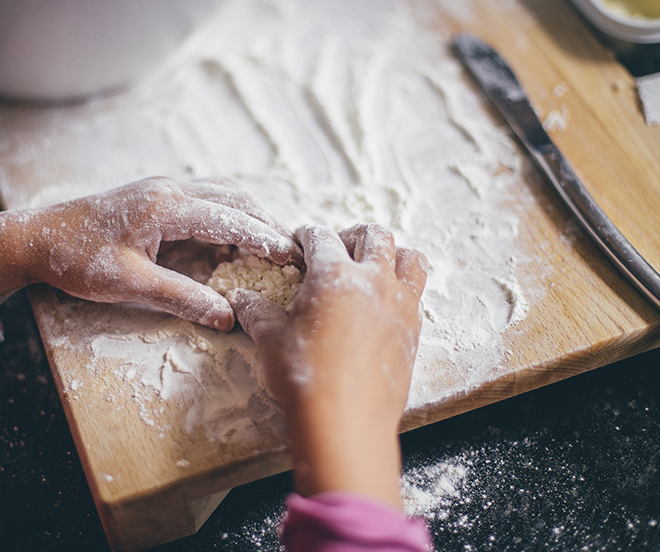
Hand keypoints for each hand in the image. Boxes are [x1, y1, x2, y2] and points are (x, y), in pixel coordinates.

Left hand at [0, 177, 302, 329]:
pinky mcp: (157, 196)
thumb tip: (227, 317)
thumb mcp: (131, 285)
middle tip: (294, 249)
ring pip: (223, 193)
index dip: (264, 237)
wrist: (37, 237)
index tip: (293, 254)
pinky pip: (206, 199)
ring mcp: (164, 188)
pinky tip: (236, 236)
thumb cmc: (79, 261)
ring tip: (274, 243)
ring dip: (250, 215)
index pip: (230, 218)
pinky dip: (229, 215)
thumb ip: (182, 298)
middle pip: (235, 197)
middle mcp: (171, 188)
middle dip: (267, 222)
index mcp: (167, 206)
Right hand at [229, 223, 426, 507]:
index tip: (300, 244)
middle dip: (353, 235)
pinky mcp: (414, 330)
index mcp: (334, 274)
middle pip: (375, 235)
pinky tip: (383, 305)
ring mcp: (399, 304)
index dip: (306, 236)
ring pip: (409, 258)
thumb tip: (243, 298)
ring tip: (371, 269)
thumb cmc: (303, 377)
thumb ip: (257, 312)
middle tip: (337, 250)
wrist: (346, 422)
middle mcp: (373, 280)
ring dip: (391, 255)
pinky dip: (402, 288)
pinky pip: (416, 293)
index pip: (321, 237)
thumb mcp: (269, 340)